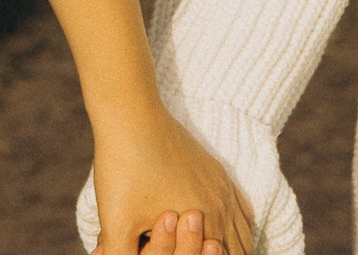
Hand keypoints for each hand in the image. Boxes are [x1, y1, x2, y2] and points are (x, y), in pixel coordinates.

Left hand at [92, 107, 252, 254]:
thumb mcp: (116, 224)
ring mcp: (222, 188)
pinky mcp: (216, 172)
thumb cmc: (123, 170)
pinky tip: (226, 234)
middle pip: (234, 252)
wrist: (131, 117)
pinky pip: (242, 209)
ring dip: (231, 250)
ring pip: (242, 234)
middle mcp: (221, 209)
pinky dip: (238, 228)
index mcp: (202, 225)